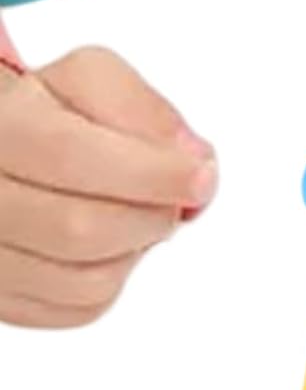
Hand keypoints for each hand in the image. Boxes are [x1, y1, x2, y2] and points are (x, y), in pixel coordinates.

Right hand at [0, 48, 216, 328]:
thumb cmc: (47, 113)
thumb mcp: (91, 80)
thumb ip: (143, 108)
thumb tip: (192, 158)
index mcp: (0, 128)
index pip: (70, 156)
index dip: (150, 173)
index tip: (202, 179)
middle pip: (80, 228)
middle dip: (152, 215)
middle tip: (173, 198)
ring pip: (87, 281)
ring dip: (138, 248)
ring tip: (135, 213)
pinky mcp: (1, 299)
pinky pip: (82, 309)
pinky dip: (117, 278)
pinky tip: (109, 243)